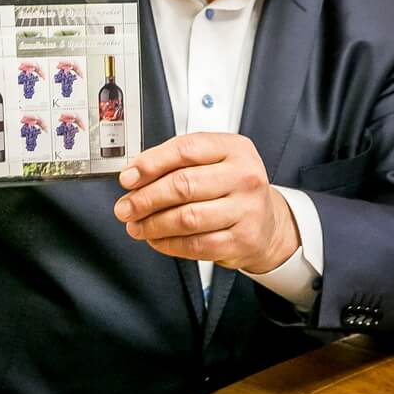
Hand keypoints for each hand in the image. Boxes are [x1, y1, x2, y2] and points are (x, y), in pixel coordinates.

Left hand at [112, 132, 298, 273]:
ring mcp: (246, 210)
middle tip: (125, 207)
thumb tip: (135, 175)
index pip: (186, 149)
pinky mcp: (241, 240)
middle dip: (145, 198)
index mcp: (235, 149)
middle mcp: (244, 177)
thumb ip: (178, 162)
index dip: (151, 163)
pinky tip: (156, 239)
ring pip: (186, 218)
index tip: (128, 177)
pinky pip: (195, 245)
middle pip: (183, 185)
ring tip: (136, 225)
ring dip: (153, 224)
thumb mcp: (215, 161)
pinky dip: (168, 244)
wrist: (268, 223)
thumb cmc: (233, 188)